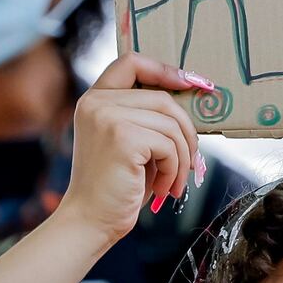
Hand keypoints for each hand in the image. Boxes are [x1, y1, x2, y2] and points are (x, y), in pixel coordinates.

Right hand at [59, 53, 212, 247]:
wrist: (91, 220)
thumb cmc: (116, 185)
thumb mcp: (131, 142)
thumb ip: (147, 117)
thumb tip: (191, 98)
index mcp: (95, 99)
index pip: (131, 62)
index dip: (164, 69)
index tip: (192, 82)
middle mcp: (96, 102)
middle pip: (163, 99)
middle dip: (186, 132)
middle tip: (191, 162)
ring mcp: (107, 117)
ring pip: (171, 124)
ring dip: (182, 158)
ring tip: (173, 182)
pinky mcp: (122, 137)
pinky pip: (169, 145)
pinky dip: (175, 169)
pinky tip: (164, 187)